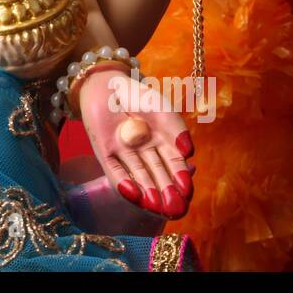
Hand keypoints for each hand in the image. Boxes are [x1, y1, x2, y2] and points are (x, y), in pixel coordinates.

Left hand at [78, 67, 194, 218]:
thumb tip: (189, 152)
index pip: (174, 165)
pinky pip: (114, 171)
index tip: (187, 191)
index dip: (181, 178)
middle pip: (157, 174)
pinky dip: (123, 182)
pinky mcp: (104, 153)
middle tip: (175, 210)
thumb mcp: (163, 109)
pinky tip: (134, 194)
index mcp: (163, 143)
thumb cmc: (139, 95)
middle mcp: (145, 153)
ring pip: (138, 176)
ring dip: (147, 192)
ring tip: (156, 206)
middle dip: (166, 192)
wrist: (107, 83)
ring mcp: (125, 154)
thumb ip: (177, 129)